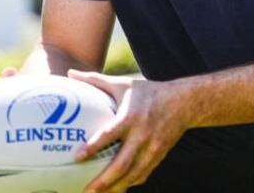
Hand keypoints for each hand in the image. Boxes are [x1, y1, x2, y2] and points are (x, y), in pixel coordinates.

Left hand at [69, 70, 191, 192]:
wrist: (183, 102)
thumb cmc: (148, 92)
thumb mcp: (123, 83)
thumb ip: (95, 80)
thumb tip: (70, 72)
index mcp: (131, 117)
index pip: (110, 134)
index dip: (93, 147)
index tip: (77, 157)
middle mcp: (142, 135)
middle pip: (121, 164)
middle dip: (103, 181)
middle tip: (85, 191)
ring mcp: (151, 149)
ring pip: (132, 175)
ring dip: (114, 188)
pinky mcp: (158, 156)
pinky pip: (142, 175)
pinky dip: (128, 184)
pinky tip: (115, 190)